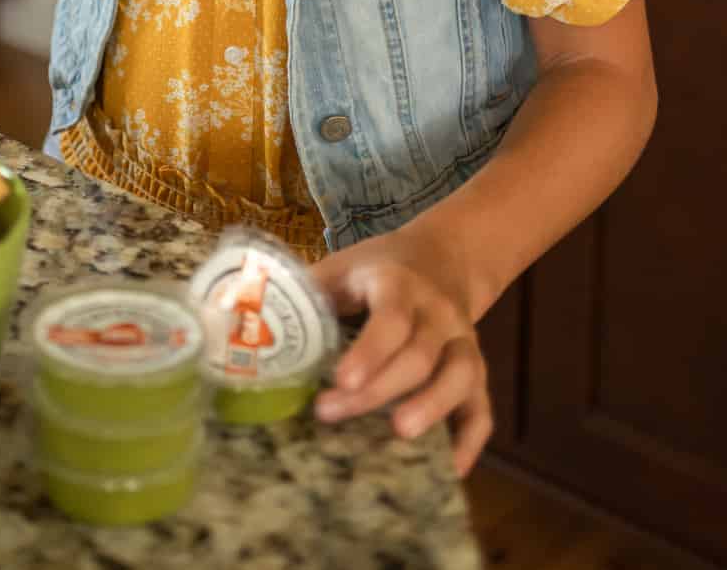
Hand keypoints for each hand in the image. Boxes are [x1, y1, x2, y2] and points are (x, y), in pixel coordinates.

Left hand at [308, 228, 491, 476]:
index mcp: (398, 283)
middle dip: (378, 389)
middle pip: (419, 355)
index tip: (340, 380)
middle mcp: (438, 313)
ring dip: (433, 407)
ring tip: (400, 435)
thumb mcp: (341, 268)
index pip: (391, 317)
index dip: (370, 350)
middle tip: (332, 414)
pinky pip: (483, 408)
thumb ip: (304, 294)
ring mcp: (463, 342)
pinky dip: (471, 439)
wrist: (441, 258)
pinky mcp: (477, 372)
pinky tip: (451, 469)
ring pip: (460, 376)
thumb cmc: (376, 270)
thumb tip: (243, 327)